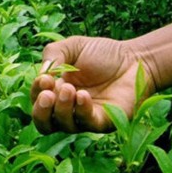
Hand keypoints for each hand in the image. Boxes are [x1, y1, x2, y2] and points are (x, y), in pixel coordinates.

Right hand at [30, 36, 154, 132]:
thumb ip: (54, 55)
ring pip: (64, 125)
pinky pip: (88, 123)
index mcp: (56, 92)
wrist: (135, 59)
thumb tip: (42, 73)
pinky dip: (82, 111)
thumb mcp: (72, 47)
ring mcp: (85, 118)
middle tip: (48, 94)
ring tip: (68, 88)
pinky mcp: (104, 122)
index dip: (36, 92)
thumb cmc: (103, 54)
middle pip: (44, 124)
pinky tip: (82, 95)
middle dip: (41, 110)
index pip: (37, 102)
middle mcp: (68, 110)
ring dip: (61, 108)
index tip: (44, 78)